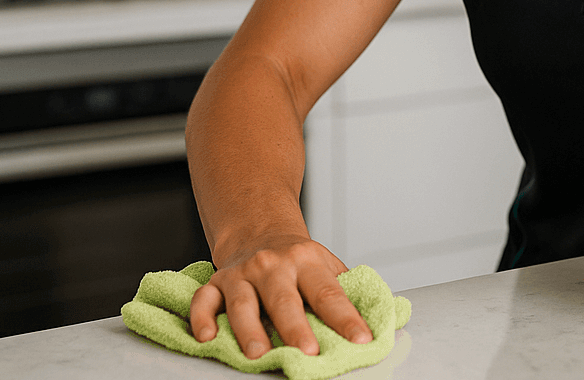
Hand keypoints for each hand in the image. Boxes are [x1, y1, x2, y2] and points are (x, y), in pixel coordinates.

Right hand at [188, 233, 371, 357]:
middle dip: (296, 327)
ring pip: (243, 302)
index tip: (361, 338)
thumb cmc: (297, 260)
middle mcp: (273, 266)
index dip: (346, 317)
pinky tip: (206, 336)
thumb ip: (344, 288)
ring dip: (250, 329)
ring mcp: (243, 273)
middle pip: (285, 299)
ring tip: (258, 353)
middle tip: (308, 350)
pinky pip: (204, 299)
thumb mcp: (325, 264)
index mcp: (307, 261)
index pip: (329, 292)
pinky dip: (202, 317)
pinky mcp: (217, 281)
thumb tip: (381, 316)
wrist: (259, 230)